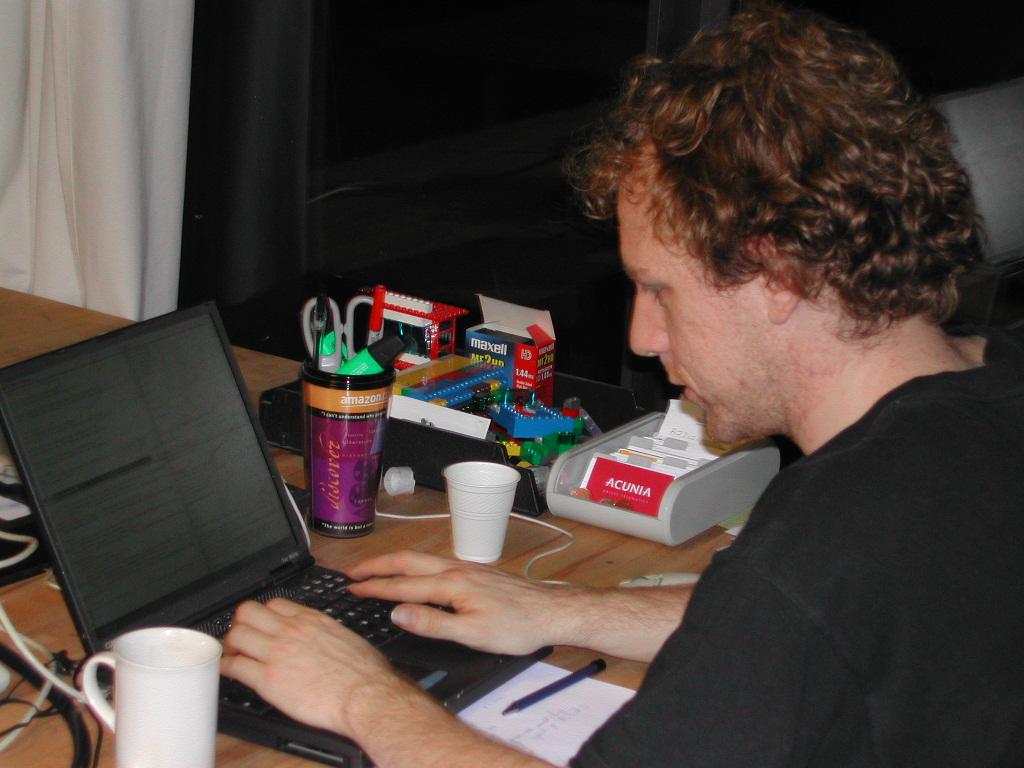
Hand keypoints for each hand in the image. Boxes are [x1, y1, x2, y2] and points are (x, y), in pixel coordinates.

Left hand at [221, 598, 417, 734]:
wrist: (364, 695)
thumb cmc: (364, 673)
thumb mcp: (347, 637)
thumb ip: (327, 632)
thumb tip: (324, 638)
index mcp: (311, 620)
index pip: (275, 604)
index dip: (265, 614)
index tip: (262, 623)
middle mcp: (291, 631)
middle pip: (248, 612)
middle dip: (241, 622)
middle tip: (242, 635)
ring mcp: (277, 653)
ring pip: (236, 635)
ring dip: (231, 643)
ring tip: (234, 653)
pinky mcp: (268, 679)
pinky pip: (235, 666)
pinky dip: (226, 667)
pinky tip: (227, 670)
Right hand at [345, 550, 578, 654]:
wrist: (551, 611)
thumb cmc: (516, 626)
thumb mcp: (472, 633)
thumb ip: (432, 623)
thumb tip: (397, 613)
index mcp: (451, 584)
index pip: (402, 585)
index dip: (374, 587)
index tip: (350, 588)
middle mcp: (456, 569)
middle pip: (407, 561)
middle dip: (377, 565)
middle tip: (351, 572)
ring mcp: (466, 567)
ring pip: (421, 559)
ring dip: (394, 562)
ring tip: (375, 568)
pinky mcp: (475, 571)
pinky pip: (434, 562)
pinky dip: (413, 564)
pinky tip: (414, 571)